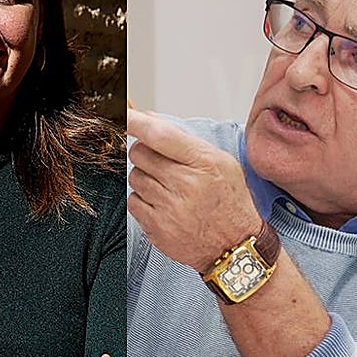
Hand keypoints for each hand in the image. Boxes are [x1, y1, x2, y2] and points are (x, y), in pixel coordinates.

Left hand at [127, 108, 262, 271]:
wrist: (235, 245)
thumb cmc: (228, 200)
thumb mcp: (219, 162)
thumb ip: (183, 140)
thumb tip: (148, 118)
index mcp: (204, 162)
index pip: (161, 135)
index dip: (136, 121)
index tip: (122, 111)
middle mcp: (186, 183)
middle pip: (139, 153)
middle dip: (145, 153)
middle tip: (162, 164)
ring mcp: (169, 207)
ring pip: (134, 177)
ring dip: (146, 178)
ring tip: (168, 188)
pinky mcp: (156, 226)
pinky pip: (133, 201)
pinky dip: (143, 200)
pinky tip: (163, 205)